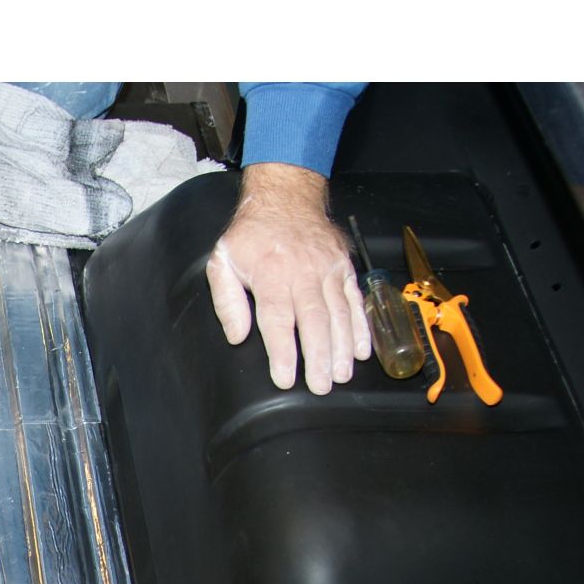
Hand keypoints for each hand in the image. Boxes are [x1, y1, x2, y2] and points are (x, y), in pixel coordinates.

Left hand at [205, 164, 369, 394]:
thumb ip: (227, 301)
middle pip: (314, 321)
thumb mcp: (223, 261)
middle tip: (320, 386)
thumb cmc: (251, 234)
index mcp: (271, 274)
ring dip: (342, 347)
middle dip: (319, 357)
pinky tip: (360, 349)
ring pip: (338, 313)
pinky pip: (354, 300)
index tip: (285, 378)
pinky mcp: (343, 268)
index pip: (278, 319)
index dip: (283, 352)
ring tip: (341, 375)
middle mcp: (303, 272)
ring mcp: (328, 269)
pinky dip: (360, 326)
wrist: (286, 197)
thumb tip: (237, 335)